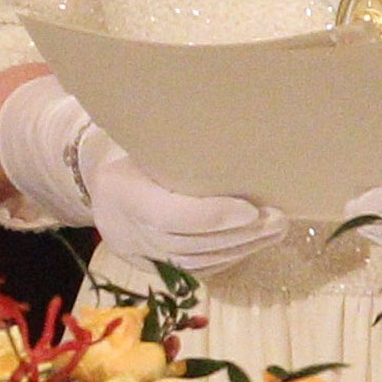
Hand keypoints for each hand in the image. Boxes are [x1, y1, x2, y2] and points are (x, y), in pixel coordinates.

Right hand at [0, 73, 287, 273]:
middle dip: (240, 235)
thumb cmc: (136, 149)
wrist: (102, 187)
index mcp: (122, 191)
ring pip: (196, 262)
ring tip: (275, 230)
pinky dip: (227, 259)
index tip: (252, 209)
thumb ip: (181, 140)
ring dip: (242, 248)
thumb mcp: (148, 139)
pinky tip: (253, 243)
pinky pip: (194, 272)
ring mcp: (137, 255)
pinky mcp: (152, 270)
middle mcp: (127, 229)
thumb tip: (238, 110)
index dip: (213, 216)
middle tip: (279, 219)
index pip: (171, 215)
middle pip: (190, 244)